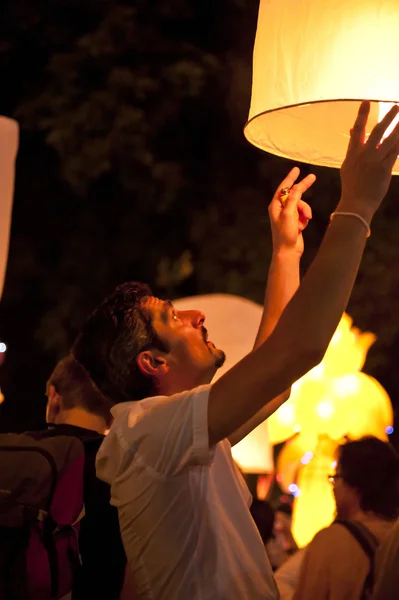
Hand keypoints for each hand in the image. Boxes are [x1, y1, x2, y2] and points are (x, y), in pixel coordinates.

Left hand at [269, 167, 314, 255]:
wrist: (288, 251)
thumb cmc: (285, 233)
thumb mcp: (289, 214)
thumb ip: (294, 199)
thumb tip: (297, 187)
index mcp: (275, 205)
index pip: (284, 188)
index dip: (290, 178)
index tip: (297, 169)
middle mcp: (281, 209)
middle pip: (294, 194)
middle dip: (303, 190)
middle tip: (313, 178)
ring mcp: (289, 215)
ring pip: (302, 205)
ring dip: (305, 212)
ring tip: (304, 221)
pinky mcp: (295, 221)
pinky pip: (304, 214)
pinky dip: (305, 219)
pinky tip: (302, 227)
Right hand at [339, 101, 398, 220]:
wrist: (356, 203)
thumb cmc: (352, 186)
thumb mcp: (347, 166)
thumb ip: (353, 147)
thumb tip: (353, 129)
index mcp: (352, 153)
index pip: (357, 130)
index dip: (362, 115)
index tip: (367, 102)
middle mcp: (364, 154)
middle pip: (377, 131)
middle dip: (388, 118)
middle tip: (396, 106)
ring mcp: (375, 161)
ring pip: (390, 140)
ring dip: (398, 128)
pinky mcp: (384, 168)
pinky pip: (395, 152)